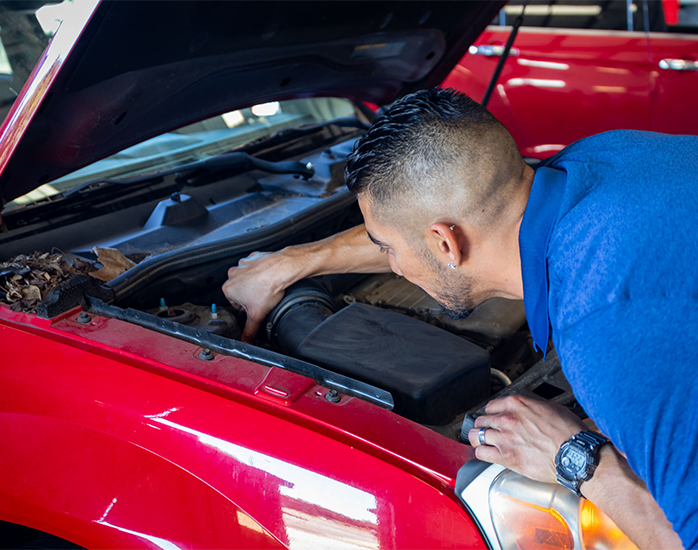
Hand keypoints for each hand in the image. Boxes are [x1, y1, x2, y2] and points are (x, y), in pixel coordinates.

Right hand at [222, 250, 297, 342]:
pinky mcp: (253, 257)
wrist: (283, 268)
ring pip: (248, 280)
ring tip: (267, 287)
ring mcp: (242, 264)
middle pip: (241, 292)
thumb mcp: (257, 315)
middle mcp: (232, 274)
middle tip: (263, 297)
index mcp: (228, 288)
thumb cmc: (269, 286)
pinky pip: (255, 268)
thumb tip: (245, 342)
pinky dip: (262, 272)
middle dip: (251, 296)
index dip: (248, 308)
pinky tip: (269, 277)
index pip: (236, 305)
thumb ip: (249, 330)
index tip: (256, 306)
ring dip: (256, 284)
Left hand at [468, 395, 586, 482]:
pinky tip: (486, 454)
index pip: (491, 406)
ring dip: (479, 439)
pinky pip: (481, 453)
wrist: (574, 454)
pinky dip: (481, 453)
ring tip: (482, 443)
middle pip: (481, 420)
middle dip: (483, 426)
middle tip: (487, 431)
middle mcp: (507, 419)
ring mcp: (504, 438)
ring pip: (477, 435)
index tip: (493, 419)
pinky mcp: (506, 456)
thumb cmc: (568, 433)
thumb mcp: (550, 408)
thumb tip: (527, 412)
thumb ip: (531, 408)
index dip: (491, 414)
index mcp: (517, 404)